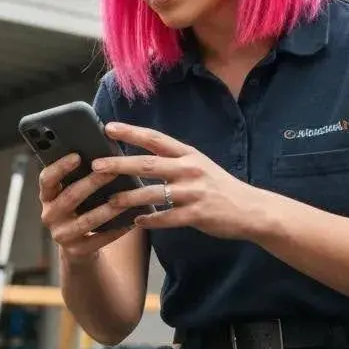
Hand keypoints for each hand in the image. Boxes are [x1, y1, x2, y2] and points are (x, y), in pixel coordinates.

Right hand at [39, 152, 134, 259]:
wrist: (78, 246)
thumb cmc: (80, 209)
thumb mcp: (71, 193)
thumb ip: (79, 176)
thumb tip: (104, 154)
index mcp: (47, 196)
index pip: (46, 179)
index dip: (60, 167)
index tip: (77, 155)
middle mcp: (49, 215)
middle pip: (70, 197)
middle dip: (92, 183)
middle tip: (112, 171)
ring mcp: (62, 235)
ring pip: (87, 220)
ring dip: (108, 208)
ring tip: (127, 197)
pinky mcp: (77, 251)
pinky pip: (100, 239)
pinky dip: (117, 230)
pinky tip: (132, 220)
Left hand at [89, 123, 266, 238]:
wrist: (252, 209)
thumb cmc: (220, 187)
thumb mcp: (199, 165)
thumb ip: (173, 161)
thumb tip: (142, 159)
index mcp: (188, 154)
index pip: (155, 139)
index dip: (130, 132)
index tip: (108, 127)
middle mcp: (189, 170)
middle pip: (148, 164)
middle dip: (119, 164)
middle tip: (96, 165)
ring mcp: (193, 192)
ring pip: (153, 194)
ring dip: (129, 198)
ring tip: (110, 201)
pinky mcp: (197, 214)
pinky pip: (167, 218)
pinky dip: (150, 220)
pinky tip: (137, 222)